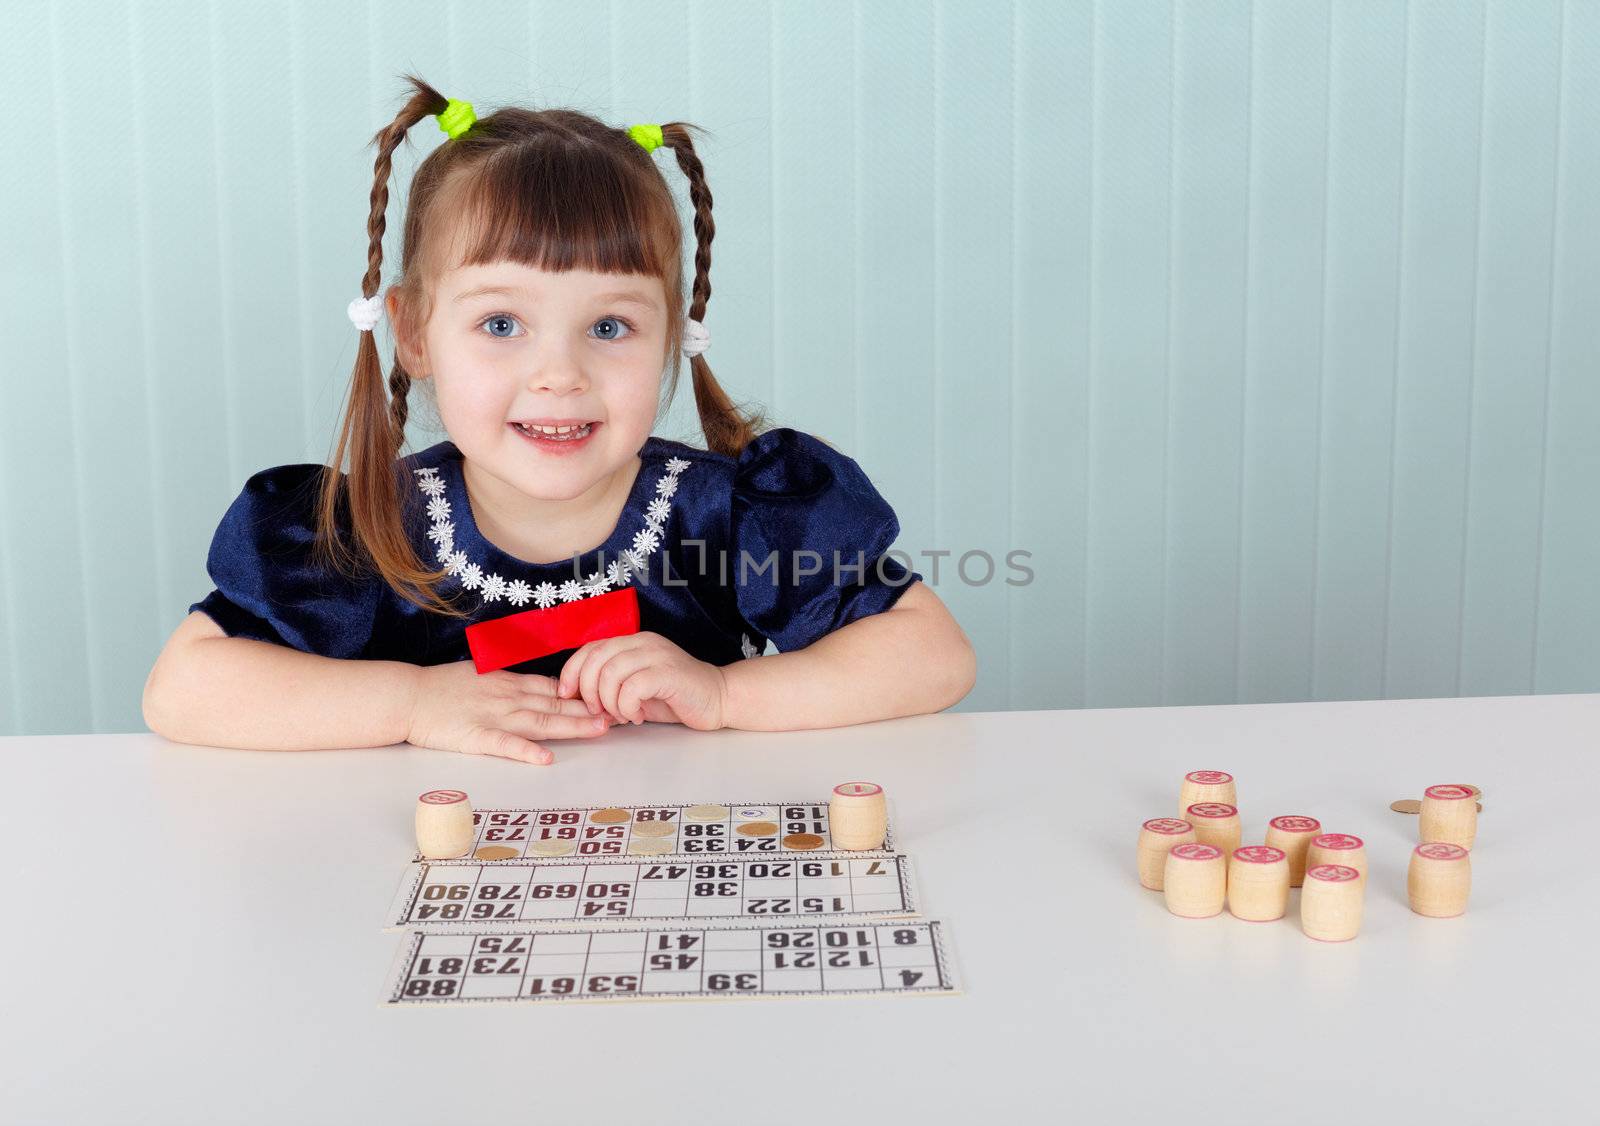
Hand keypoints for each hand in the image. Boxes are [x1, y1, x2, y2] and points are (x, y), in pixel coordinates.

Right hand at [405, 660, 611, 764]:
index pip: (553, 688)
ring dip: (571, 726)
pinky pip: (505, 745)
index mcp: (509, 683)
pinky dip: (525, 751)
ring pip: (540, 722)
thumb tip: (533, 688)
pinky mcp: (475, 736)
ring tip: (598, 730)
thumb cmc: (440, 688)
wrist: (408, 696)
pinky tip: (545, 757)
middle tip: (618, 715)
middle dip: (588, 710)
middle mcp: (508, 698)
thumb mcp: (480, 676)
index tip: (606, 698)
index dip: (581, 694)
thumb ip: (507, 684)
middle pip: (555, 705)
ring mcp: (493, 717)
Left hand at [556, 631, 728, 730]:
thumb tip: (575, 699)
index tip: (567, 696)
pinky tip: (638, 716)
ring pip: (610, 673)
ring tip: (622, 715)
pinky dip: (627, 706)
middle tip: (599, 712)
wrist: (717, 699)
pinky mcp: (668, 672)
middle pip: (595, 659)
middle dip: (588, 691)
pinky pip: (632, 687)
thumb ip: (608, 687)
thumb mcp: (634, 690)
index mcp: (632, 642)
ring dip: (609, 701)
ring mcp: (656, 654)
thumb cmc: (675, 697)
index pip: (589, 648)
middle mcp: (643, 642)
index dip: (571, 672)